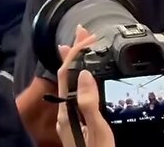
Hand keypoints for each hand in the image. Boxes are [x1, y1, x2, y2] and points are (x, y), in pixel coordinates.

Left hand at [55, 25, 114, 146]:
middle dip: (75, 53)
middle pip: (67, 76)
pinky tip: (86, 79)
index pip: (66, 74)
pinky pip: (77, 96)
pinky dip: (83, 80)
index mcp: (67, 112)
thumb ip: (89, 103)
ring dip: (78, 64)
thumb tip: (84, 72)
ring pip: (72, 85)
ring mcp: (71, 119)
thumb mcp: (97, 130)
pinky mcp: (78, 125)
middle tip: (84, 32)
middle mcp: (65, 114)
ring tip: (83, 46)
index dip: (75, 53)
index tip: (86, 37)